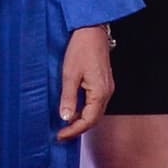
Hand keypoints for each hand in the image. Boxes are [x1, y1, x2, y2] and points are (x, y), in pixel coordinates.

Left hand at [54, 24, 115, 138]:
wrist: (92, 31)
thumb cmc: (81, 49)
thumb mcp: (70, 74)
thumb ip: (68, 97)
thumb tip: (66, 118)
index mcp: (100, 92)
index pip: (88, 120)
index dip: (74, 131)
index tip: (60, 136)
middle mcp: (107, 93)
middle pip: (94, 119)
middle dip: (78, 129)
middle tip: (61, 135)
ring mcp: (106, 89)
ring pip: (95, 113)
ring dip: (81, 121)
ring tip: (65, 126)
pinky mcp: (103, 84)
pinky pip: (95, 104)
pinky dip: (84, 112)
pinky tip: (73, 111)